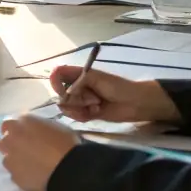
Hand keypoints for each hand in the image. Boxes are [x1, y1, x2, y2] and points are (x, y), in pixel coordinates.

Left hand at [0, 113, 79, 190]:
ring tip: (32, 165)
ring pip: (7, 158)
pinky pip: (15, 174)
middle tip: (28, 150)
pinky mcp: (14, 176)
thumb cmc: (66, 144)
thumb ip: (38, 126)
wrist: (68, 170)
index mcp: (22, 122)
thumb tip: (35, 131)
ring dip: (16, 160)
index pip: (9, 123)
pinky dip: (22, 174)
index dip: (18, 130)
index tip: (26, 135)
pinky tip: (34, 176)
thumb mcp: (55, 126)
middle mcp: (11, 138)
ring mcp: (10, 158)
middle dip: (13, 144)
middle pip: (5, 140)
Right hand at [49, 65, 179, 123]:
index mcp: (78, 74)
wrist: (135, 103)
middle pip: (61, 94)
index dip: (55, 83)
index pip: (57, 74)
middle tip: (93, 99)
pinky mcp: (85, 113)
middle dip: (75, 100)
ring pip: (66, 107)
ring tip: (97, 106)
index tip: (63, 92)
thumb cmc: (118, 86)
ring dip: (80, 109)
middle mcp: (76, 87)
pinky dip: (83, 116)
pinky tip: (96, 113)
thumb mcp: (97, 79)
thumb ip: (78, 83)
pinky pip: (74, 116)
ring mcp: (80, 101)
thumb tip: (64, 95)